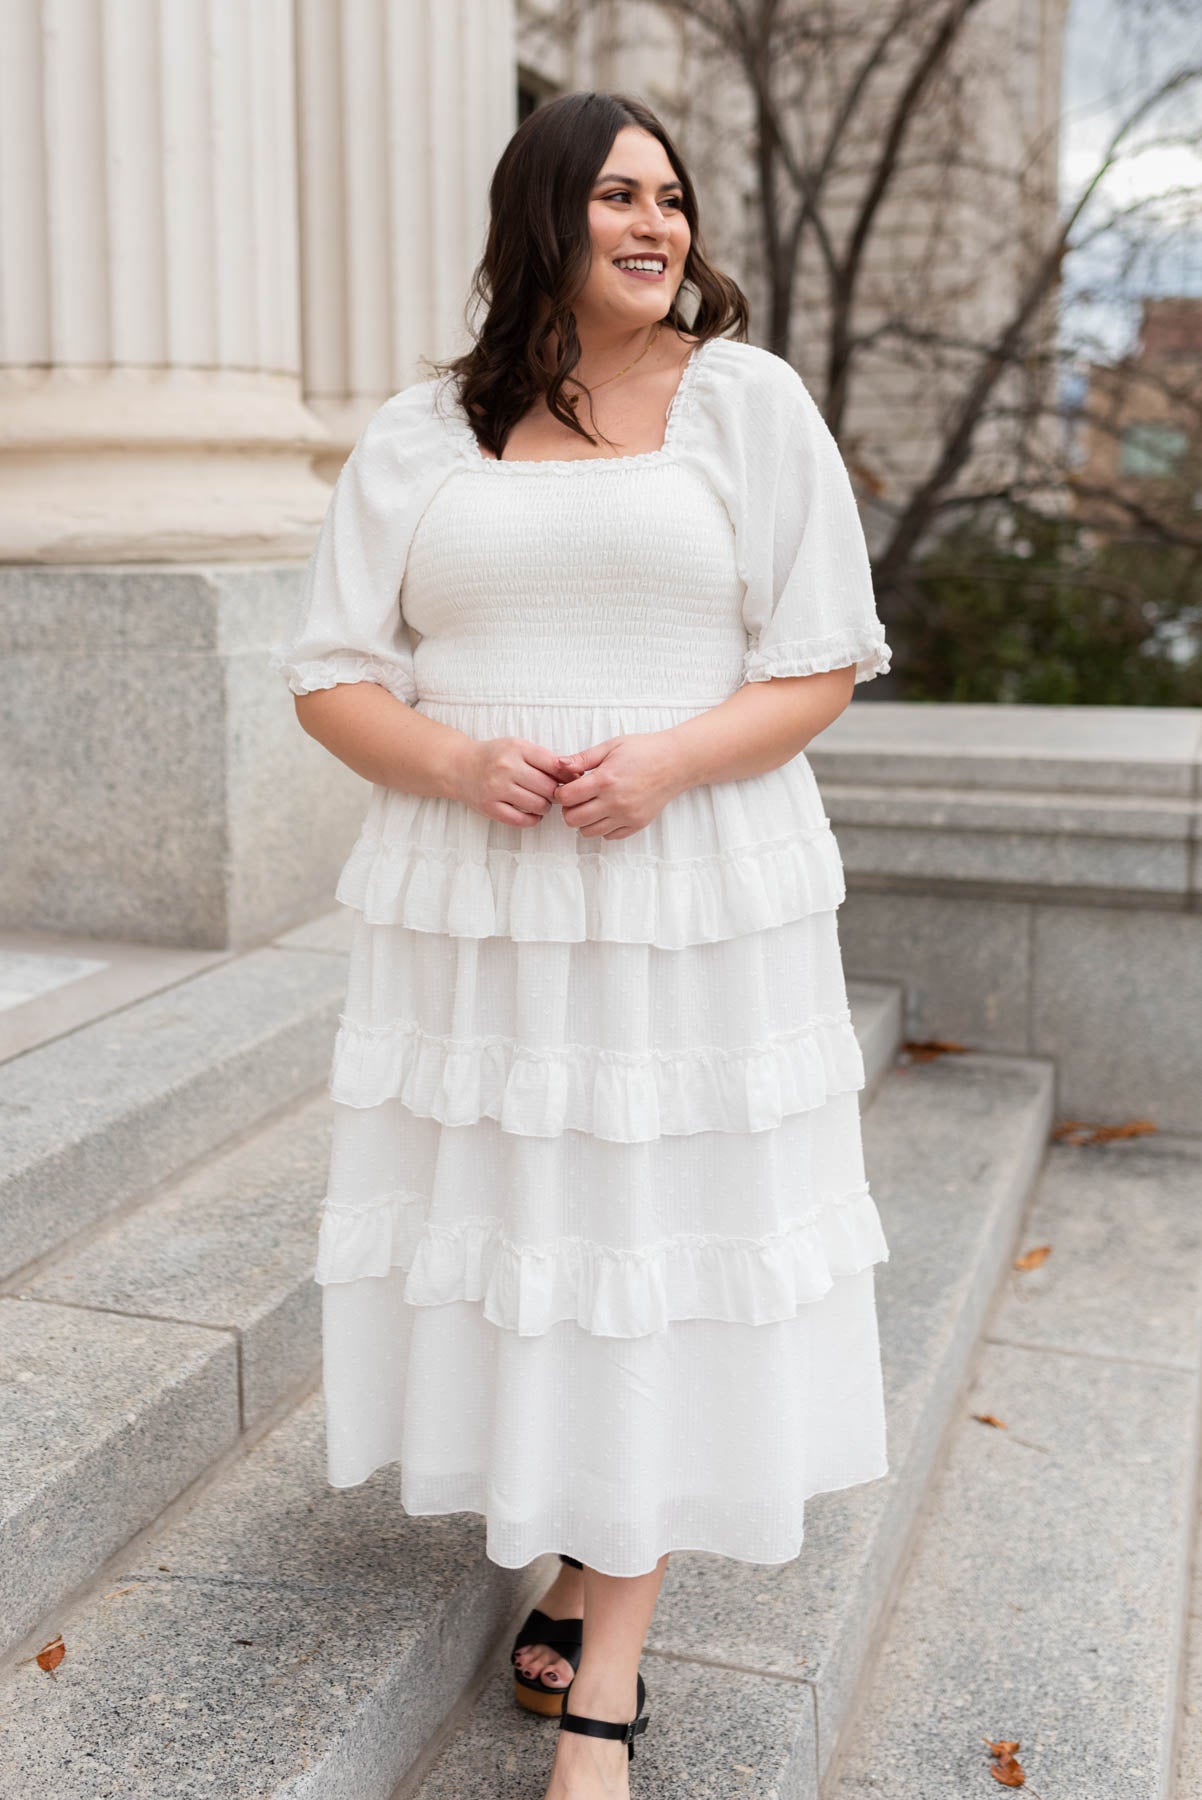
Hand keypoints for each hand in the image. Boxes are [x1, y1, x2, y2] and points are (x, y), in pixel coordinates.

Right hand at [450, 735, 568, 826]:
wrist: (460, 767)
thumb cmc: (495, 757)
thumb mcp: (518, 747)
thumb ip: (545, 759)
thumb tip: (576, 774)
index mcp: (517, 748)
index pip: (555, 765)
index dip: (568, 776)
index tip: (570, 781)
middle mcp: (506, 767)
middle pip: (549, 788)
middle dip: (556, 793)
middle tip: (553, 793)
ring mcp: (496, 788)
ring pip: (538, 805)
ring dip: (545, 807)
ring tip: (541, 802)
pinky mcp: (490, 807)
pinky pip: (522, 821)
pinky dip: (533, 819)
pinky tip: (532, 813)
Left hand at [552, 731, 688, 837]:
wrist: (675, 762)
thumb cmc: (644, 750)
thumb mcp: (611, 746)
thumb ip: (583, 758)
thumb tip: (559, 764)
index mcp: (605, 780)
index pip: (567, 798)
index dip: (561, 793)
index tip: (566, 788)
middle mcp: (615, 802)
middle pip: (573, 820)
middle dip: (569, 809)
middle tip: (576, 798)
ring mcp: (626, 816)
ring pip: (588, 832)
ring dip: (584, 820)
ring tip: (591, 805)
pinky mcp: (636, 824)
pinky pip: (609, 836)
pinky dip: (603, 827)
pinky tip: (607, 812)